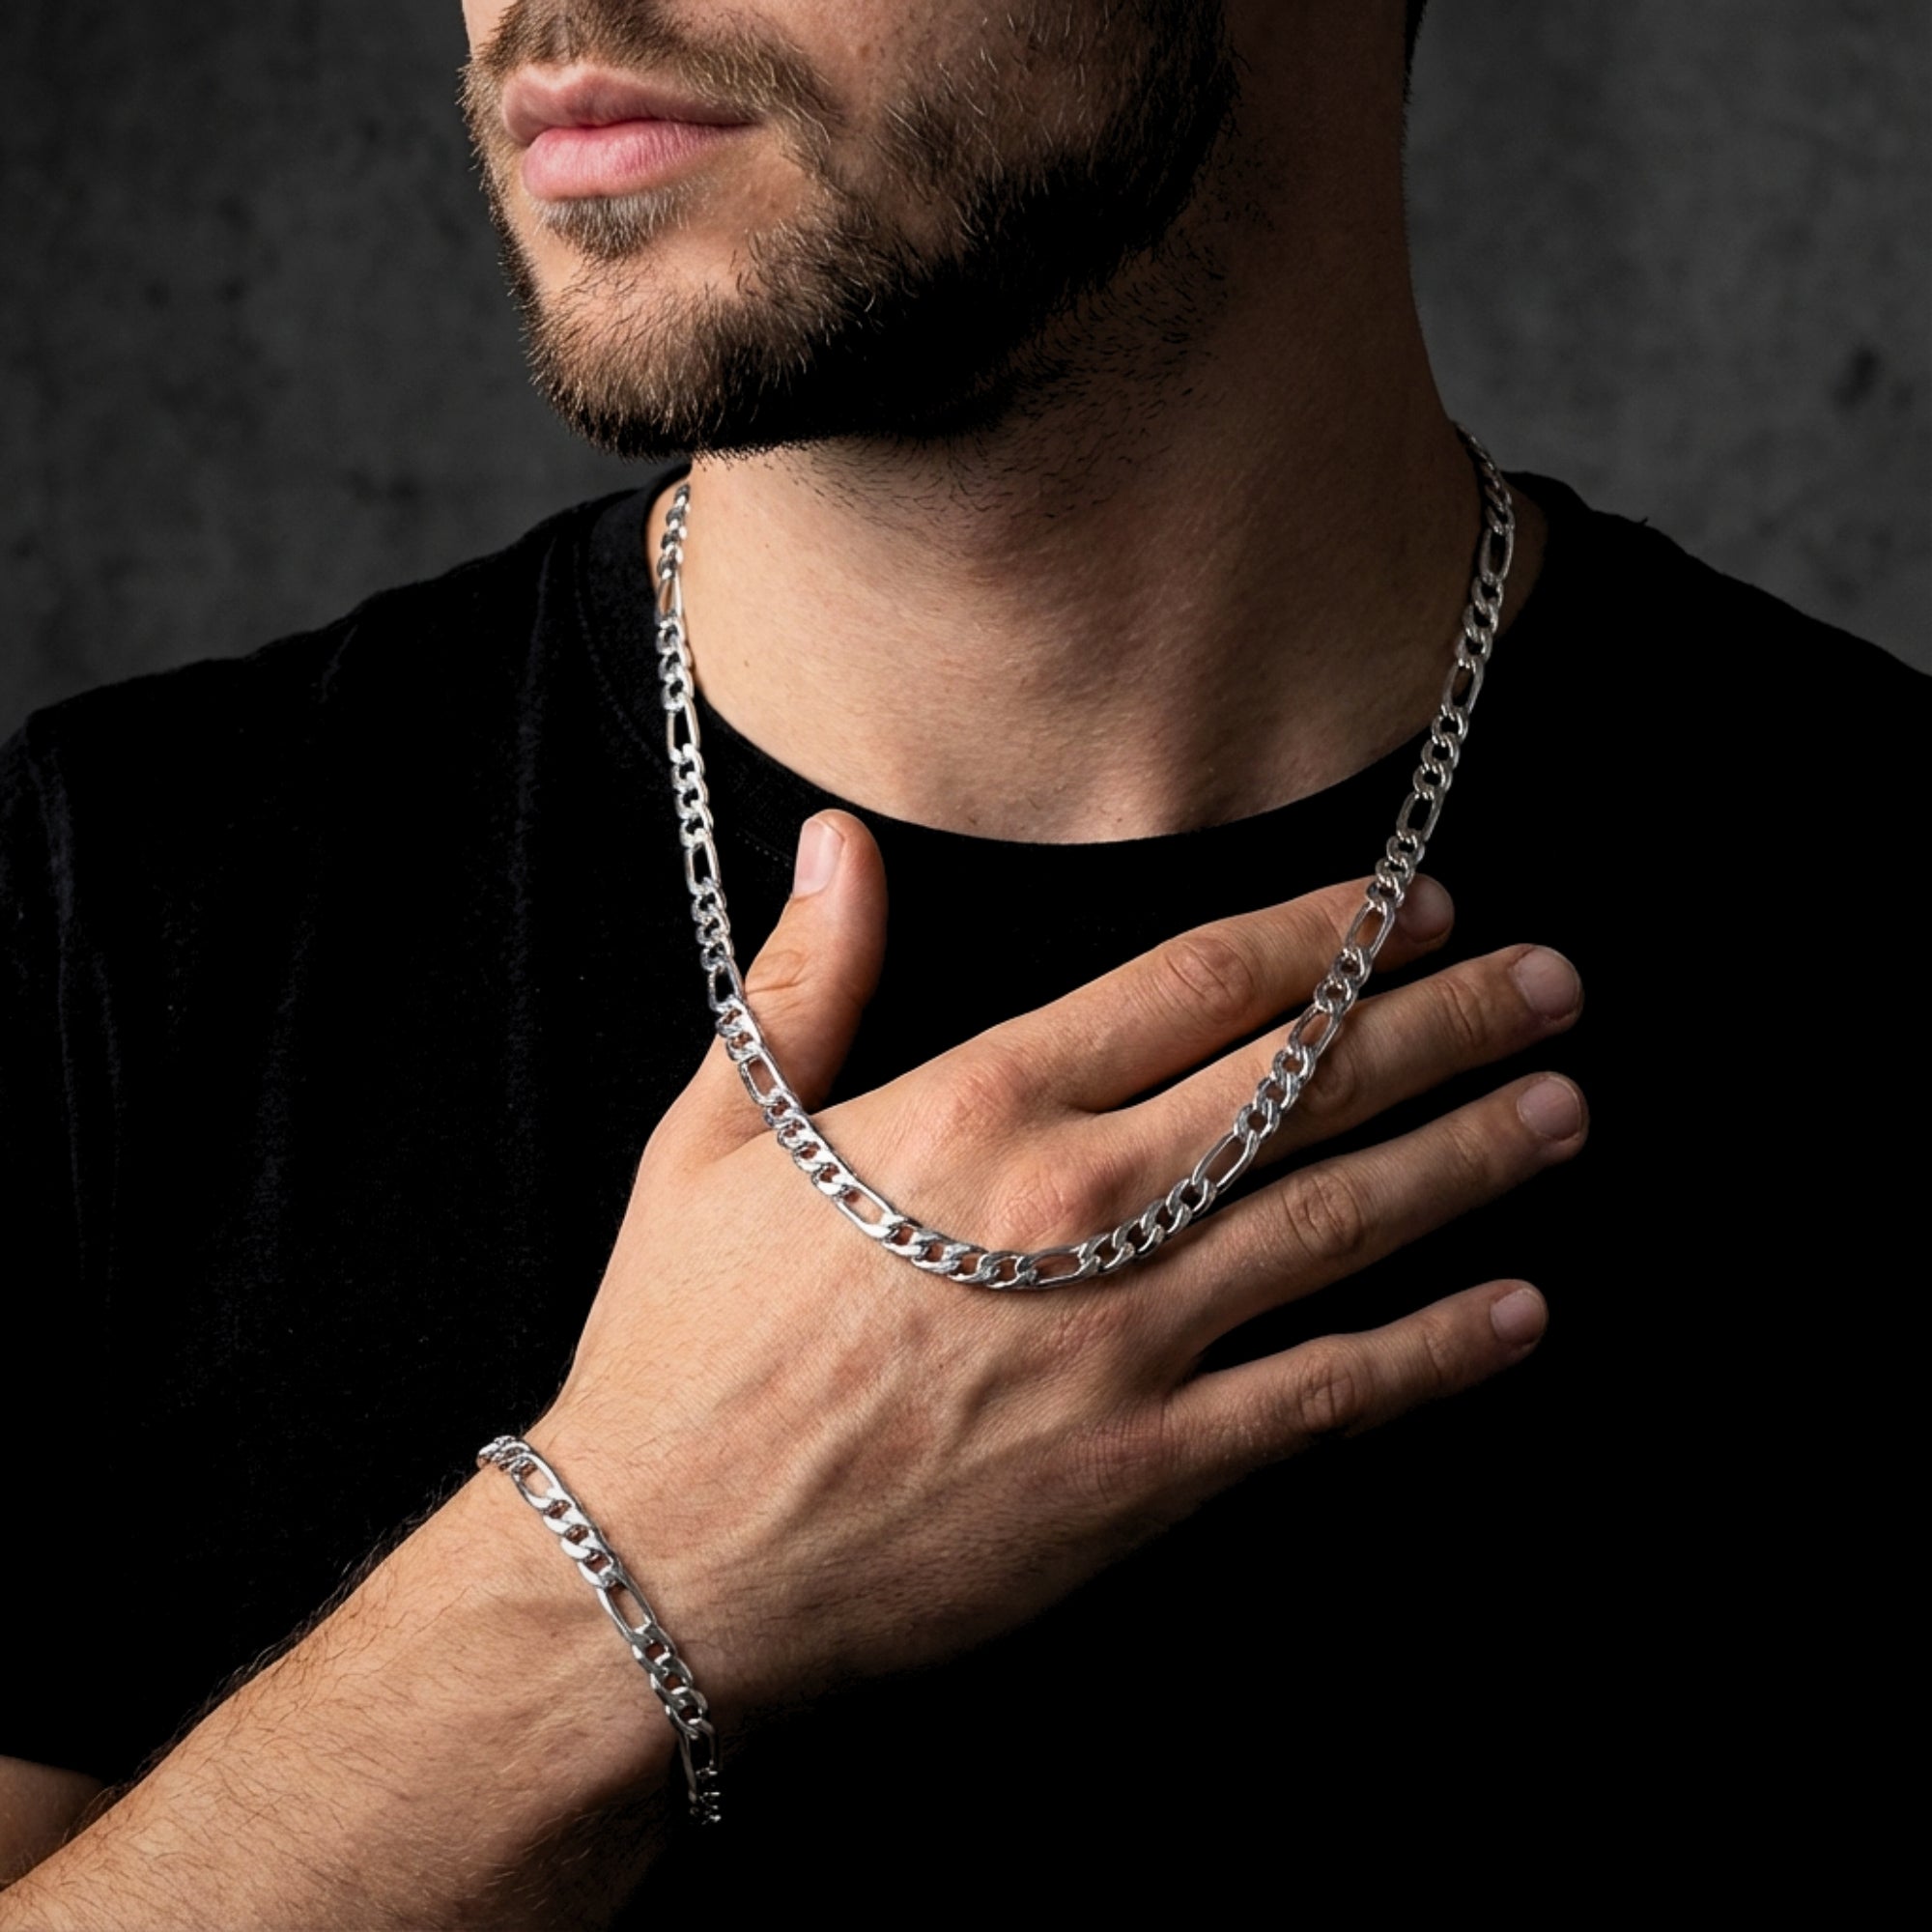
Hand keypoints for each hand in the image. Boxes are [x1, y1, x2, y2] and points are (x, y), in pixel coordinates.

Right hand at [537, 810, 1584, 1727]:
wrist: (667, 1566)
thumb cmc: (685, 1343)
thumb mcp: (716, 1135)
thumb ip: (803, 979)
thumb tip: (842, 843)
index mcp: (979, 1103)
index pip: (1197, 982)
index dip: (1324, 934)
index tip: (1414, 904)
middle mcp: (1078, 1204)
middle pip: (1301, 1083)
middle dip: (1443, 1020)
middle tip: (1549, 981)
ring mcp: (1126, 1341)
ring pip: (1339, 1219)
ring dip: (1468, 1157)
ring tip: (1564, 1108)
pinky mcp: (1147, 1469)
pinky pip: (1322, 1396)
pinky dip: (1431, 1353)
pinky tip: (1519, 1314)